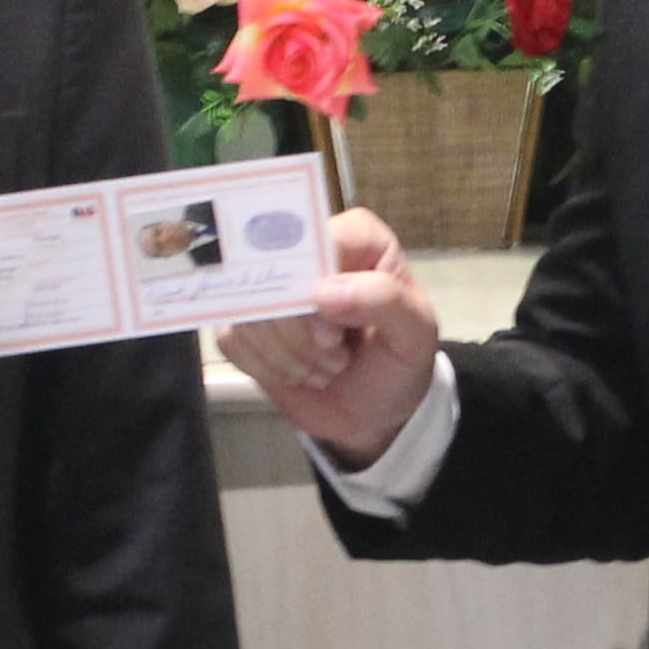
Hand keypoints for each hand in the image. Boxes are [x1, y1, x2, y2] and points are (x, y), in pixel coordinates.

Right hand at [217, 209, 445, 464]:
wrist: (375, 411)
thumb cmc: (398, 361)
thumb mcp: (416, 333)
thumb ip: (384, 300)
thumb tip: (323, 292)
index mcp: (354, 237)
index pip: (311, 240)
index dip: (313, 288)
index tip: (333, 331)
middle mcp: (307, 252)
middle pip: (271, 276)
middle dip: (300, 332)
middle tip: (336, 356)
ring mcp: (271, 287)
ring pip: (247, 311)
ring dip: (286, 354)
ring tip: (324, 367)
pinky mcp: (246, 322)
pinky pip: (232, 339)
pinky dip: (265, 367)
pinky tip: (297, 373)